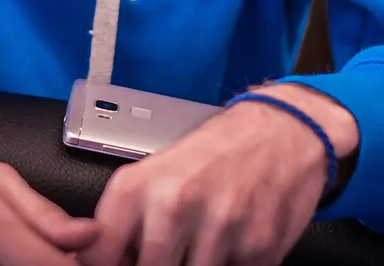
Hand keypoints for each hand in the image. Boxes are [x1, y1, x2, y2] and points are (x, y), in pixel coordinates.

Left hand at [82, 84, 358, 265]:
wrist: (282, 131)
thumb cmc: (216, 153)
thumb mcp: (157, 173)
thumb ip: (128, 220)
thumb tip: (110, 259)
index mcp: (138, 187)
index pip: (101, 254)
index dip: (109, 264)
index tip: (122, 262)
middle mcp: (173, 205)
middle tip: (173, 251)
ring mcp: (217, 228)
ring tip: (203, 243)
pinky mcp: (258, 247)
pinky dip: (231, 264)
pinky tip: (234, 243)